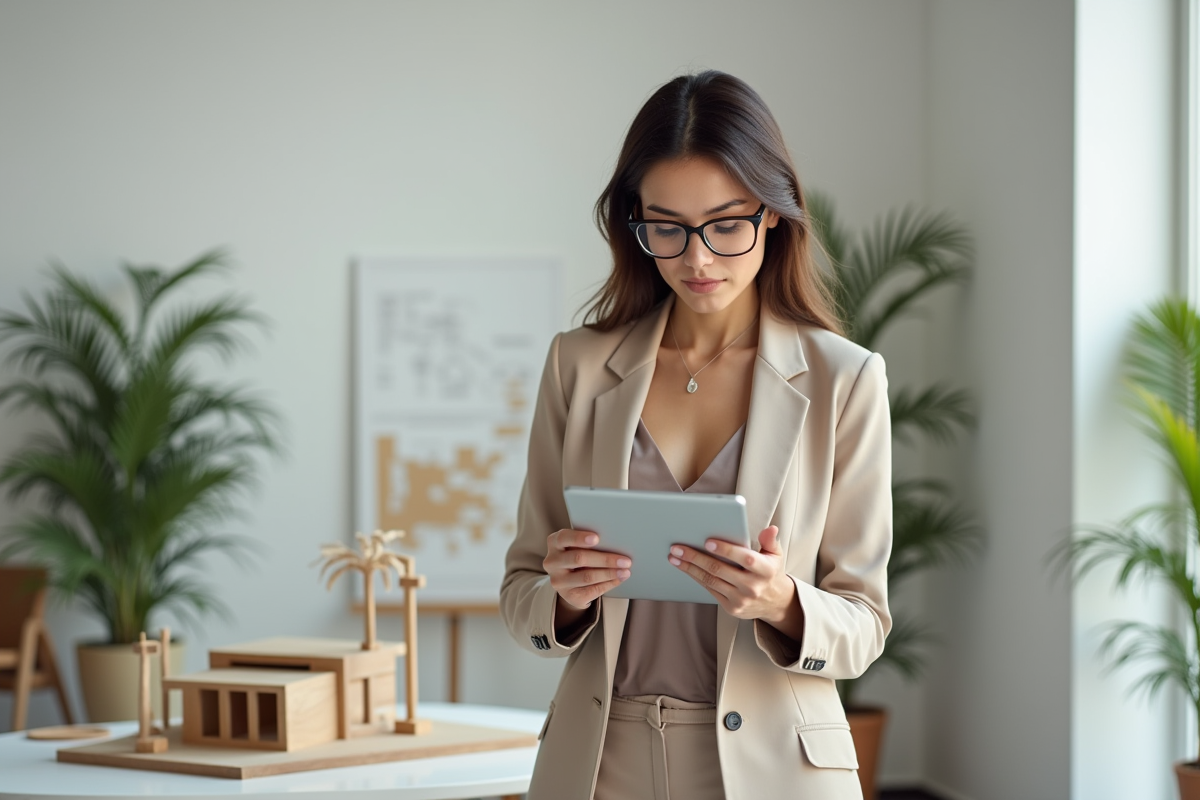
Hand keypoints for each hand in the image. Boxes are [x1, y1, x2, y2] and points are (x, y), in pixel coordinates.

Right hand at [544, 529, 631, 612]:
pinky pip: (592, 590)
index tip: (597, 538)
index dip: (579, 538)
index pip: (564, 538)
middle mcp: (552, 562)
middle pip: (579, 558)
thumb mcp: (577, 545)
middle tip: (625, 560)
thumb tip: (616, 543)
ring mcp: (559, 581)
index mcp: (554, 543)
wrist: (569, 580)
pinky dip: (608, 584)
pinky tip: (618, 579)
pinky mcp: (569, 595)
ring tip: (625, 571)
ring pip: (587, 577)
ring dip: (610, 574)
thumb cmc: (577, 554)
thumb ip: (589, 543)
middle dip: (605, 559)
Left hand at [668, 526, 802, 636]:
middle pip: (719, 569)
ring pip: (710, 580)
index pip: (745, 559)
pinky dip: (696, 578)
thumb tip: (770, 528)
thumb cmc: (770, 572)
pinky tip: (686, 568)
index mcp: (765, 570)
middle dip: (695, 557)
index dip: (726, 550)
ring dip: (690, 568)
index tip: (707, 541)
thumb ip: (770, 541)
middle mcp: (753, 586)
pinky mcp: (732, 608)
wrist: (775, 603)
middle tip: (677, 548)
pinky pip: (710, 590)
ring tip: (674, 557)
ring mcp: (741, 599)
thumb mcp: (776, 555)